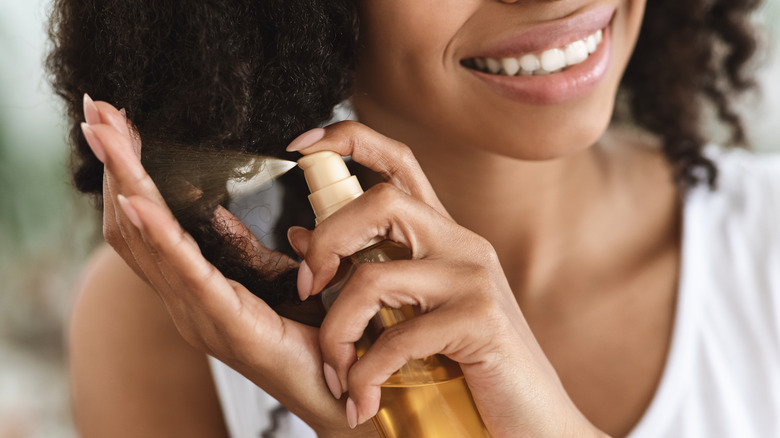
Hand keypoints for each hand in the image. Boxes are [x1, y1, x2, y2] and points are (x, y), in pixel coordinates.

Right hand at [79, 95, 376, 436]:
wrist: (338, 391)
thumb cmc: (317, 340)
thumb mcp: (296, 289)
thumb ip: (284, 260)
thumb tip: (294, 232)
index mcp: (197, 287)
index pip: (150, 222)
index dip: (131, 173)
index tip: (119, 125)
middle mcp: (184, 299)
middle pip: (134, 222)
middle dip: (116, 164)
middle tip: (97, 111)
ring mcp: (196, 312)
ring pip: (147, 238)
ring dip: (126, 181)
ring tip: (107, 133)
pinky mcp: (223, 322)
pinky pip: (184, 271)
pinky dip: (158, 233)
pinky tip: (136, 199)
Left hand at [286, 121, 607, 436]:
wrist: (533, 423)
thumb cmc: (466, 367)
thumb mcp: (410, 312)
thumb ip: (364, 270)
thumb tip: (300, 235)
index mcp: (442, 236)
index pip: (398, 160)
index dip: (347, 140)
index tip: (298, 149)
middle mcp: (461, 244)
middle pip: (379, 201)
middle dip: (326, 241)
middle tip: (308, 289)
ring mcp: (475, 279)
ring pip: (375, 276)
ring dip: (337, 331)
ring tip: (338, 373)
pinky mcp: (482, 321)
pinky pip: (398, 337)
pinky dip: (366, 374)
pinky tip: (363, 399)